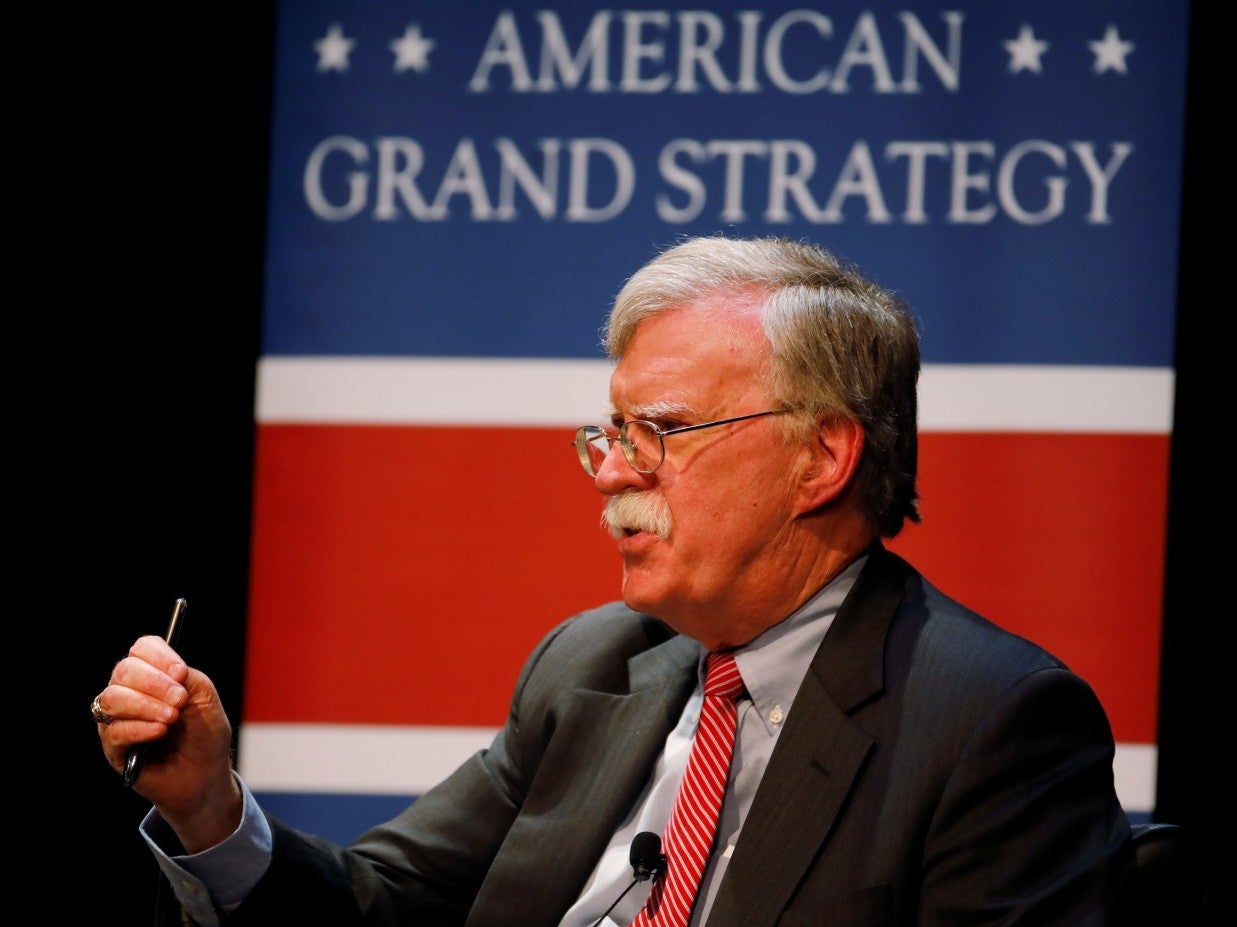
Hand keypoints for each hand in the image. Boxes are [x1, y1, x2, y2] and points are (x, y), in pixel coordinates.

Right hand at [93, 634, 240, 851]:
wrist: (206, 775)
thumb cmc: (204, 734)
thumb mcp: (206, 700)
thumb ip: (190, 679)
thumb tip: (172, 672)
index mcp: (153, 675)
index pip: (142, 649)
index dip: (159, 657)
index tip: (181, 673)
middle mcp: (131, 692)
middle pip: (124, 671)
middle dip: (154, 683)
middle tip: (180, 700)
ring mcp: (118, 720)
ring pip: (112, 699)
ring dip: (145, 705)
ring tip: (171, 719)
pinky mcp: (114, 749)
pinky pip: (113, 732)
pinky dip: (138, 728)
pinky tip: (159, 732)